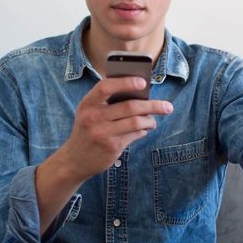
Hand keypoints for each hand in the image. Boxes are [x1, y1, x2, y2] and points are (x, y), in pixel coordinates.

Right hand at [33, 76, 172, 234]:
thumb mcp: (89, 112)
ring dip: (150, 120)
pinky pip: (134, 135)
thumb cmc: (88, 129)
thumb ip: (107, 102)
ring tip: (154, 121)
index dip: (125, 82)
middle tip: (168, 106)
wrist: (75, 159)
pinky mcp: (111, 146)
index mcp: (87, 103)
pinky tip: (144, 130)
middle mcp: (93, 117)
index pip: (106, 86)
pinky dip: (143, 131)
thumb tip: (141, 93)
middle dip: (152, 106)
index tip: (143, 82)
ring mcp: (102, 133)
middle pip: (129, 106)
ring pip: (136, 122)